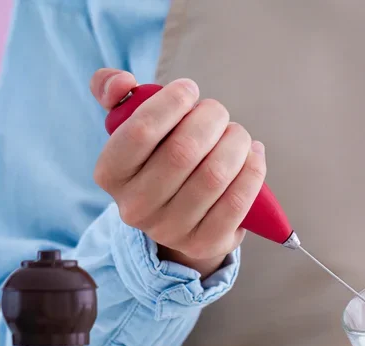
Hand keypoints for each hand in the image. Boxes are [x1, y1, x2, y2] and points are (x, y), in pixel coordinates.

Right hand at [90, 69, 265, 277]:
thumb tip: (121, 82)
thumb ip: (116, 93)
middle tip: (219, 113)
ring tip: (237, 135)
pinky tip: (253, 155)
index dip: (171, 102)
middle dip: (211, 119)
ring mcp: (170, 230)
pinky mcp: (205, 244)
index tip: (190, 90)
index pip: (140, 131)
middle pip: (184, 151)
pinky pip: (237, 201)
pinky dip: (253, 171)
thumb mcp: (130, 126)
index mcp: (111, 174)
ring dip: (236, 143)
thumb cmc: (157, 158)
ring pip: (215, 175)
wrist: (180, 216)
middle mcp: (136, 207)